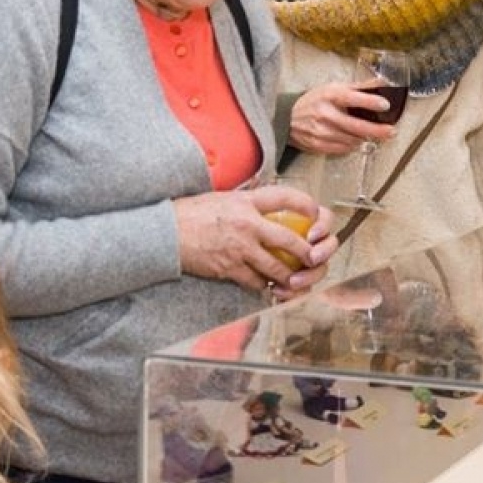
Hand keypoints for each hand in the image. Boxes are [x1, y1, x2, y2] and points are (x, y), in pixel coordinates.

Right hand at [172, 185, 336, 295]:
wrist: (166, 233)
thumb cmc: (191, 213)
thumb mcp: (222, 197)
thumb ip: (246, 201)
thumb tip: (264, 203)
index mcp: (245, 201)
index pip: (285, 197)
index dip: (306, 204)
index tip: (316, 213)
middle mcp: (246, 224)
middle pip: (290, 240)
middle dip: (307, 252)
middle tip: (313, 258)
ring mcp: (239, 248)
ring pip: (276, 267)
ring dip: (290, 276)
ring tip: (295, 280)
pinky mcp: (229, 268)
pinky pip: (254, 281)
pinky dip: (263, 285)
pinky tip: (266, 285)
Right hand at [287, 83, 398, 155]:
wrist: (287, 118)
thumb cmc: (314, 101)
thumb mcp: (333, 87)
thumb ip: (359, 87)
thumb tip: (383, 84)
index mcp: (330, 96)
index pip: (352, 98)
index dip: (370, 102)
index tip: (385, 105)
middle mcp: (325, 114)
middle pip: (356, 126)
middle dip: (376, 130)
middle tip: (391, 131)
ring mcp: (321, 132)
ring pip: (351, 140)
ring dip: (364, 138)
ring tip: (370, 134)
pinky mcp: (318, 145)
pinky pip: (343, 149)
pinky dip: (352, 145)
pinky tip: (354, 140)